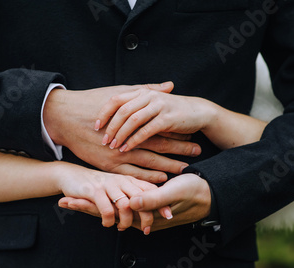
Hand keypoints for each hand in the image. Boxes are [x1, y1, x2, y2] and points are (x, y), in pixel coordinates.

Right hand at [43, 84, 201, 182]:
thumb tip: (169, 86)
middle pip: (160, 146)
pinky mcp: (108, 165)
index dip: (179, 133)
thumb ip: (146, 91)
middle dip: (180, 151)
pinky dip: (148, 177)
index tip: (195, 136)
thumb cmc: (92, 102)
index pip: (162, 129)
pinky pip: (132, 174)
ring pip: (150, 163)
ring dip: (168, 166)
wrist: (64, 118)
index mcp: (133, 121)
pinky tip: (160, 179)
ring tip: (185, 169)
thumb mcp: (119, 93)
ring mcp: (119, 154)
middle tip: (197, 153)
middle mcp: (129, 139)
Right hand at [56, 163, 171, 234]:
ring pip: (125, 205)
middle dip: (146, 216)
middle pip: (141, 198)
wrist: (71, 176)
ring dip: (125, 221)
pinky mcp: (93, 191)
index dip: (160, 202)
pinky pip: (106, 209)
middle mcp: (120, 181)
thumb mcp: (117, 188)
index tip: (168, 215)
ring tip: (122, 228)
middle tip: (146, 229)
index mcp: (128, 180)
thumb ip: (132, 195)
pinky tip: (108, 224)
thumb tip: (150, 207)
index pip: (149, 189)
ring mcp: (107, 185)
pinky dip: (109, 220)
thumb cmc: (97, 186)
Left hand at [59, 173, 210, 231]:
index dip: (87, 207)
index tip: (67, 201)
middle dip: (84, 206)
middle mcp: (140, 213)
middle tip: (62, 202)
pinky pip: (121, 200)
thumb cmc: (195, 193)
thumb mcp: (175, 193)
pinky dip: (108, 197)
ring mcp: (142, 207)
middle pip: (106, 212)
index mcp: (143, 213)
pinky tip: (100, 192)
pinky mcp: (146, 200)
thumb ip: (152, 200)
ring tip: (74, 199)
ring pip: (112, 206)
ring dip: (93, 202)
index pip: (109, 213)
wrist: (211, 193)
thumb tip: (129, 205)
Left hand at [95, 82, 216, 151]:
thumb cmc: (171, 111)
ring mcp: (158, 106)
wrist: (198, 112)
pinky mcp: (167, 118)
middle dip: (110, 126)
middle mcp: (148, 96)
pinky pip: (146, 130)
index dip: (104, 112)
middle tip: (102, 139)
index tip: (95, 125)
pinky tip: (126, 149)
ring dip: (120, 134)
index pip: (116, 99)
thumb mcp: (151, 106)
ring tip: (112, 146)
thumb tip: (113, 117)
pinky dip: (134, 140)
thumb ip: (135, 107)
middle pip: (122, 110)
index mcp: (142, 92)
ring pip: (132, 119)